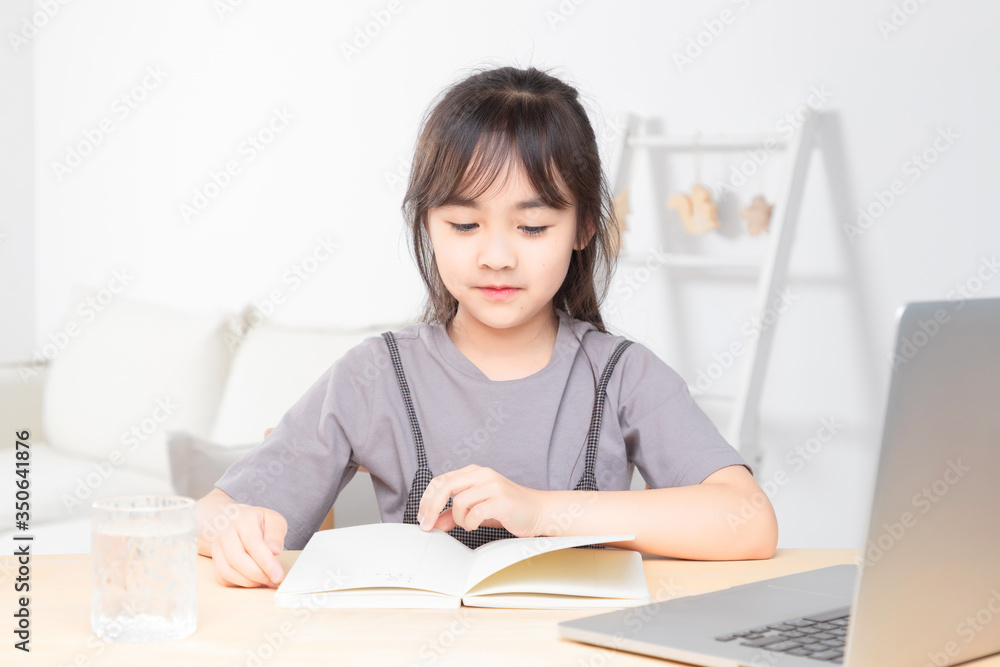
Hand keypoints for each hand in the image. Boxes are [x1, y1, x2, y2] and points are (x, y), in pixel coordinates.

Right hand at [206, 502, 287, 587]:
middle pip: (236, 558)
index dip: (266, 562)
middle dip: (257, 574)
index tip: (278, 576)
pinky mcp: (214, 558)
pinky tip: (252, 580)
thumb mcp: (273, 519)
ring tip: (265, 581)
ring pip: (226, 570)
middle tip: (273, 581)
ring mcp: (217, 546)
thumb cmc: (256, 521)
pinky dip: (238, 583)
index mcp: (243, 519)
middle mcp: (226, 532)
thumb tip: (274, 551)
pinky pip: (222, 576)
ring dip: (248, 581)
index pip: (253, 543)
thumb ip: (275, 534)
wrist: (232, 518)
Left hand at [417, 465, 546, 537]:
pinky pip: (475, 512)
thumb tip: (432, 523)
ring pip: (459, 501)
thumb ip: (453, 514)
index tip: (422, 518)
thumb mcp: (475, 510)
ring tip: (469, 524)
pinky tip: (477, 525)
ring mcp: (493, 485)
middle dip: (431, 508)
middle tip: (427, 526)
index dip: (426, 500)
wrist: (538, 511)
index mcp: (474, 472)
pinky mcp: (502, 499)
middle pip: (445, 486)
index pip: (440, 480)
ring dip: (459, 519)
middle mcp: (482, 474)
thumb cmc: (506, 510)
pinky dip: (471, 523)